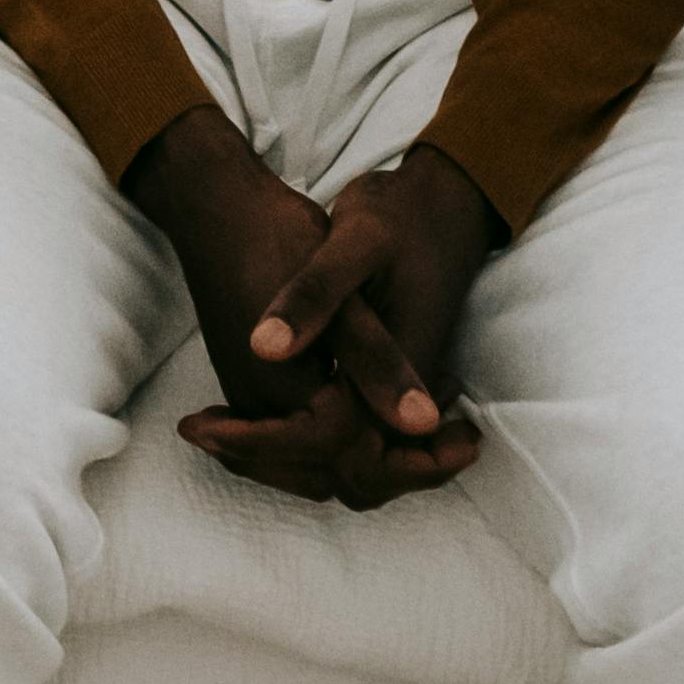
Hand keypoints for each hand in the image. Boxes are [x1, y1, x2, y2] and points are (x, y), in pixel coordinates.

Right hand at [130, 108, 484, 504]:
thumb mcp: (344, 297)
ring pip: (317, 467)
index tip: (468, 437)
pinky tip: (377, 414)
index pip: (364, 462)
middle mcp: (263, 412)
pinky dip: (342, 445)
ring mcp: (250, 402)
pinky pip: (297, 447)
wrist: (215, 207)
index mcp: (288, 396)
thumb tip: (422, 425)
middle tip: (457, 438)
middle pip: (340, 477)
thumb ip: (378, 364)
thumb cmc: (279, 240)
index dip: (423, 458)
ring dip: (373, 459)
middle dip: (402, 468)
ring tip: (424, 427)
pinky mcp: (248, 388)